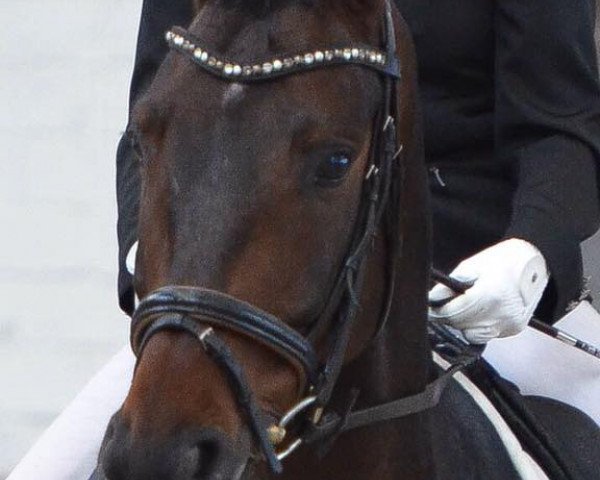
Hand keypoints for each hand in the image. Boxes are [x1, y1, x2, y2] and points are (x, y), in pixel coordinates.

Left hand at [429, 239, 548, 343]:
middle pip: (461, 326)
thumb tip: (433, 299)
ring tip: (465, 305)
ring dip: (463, 323)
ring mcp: (509, 324)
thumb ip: (449, 286)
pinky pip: (487, 334)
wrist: (536, 263)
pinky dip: (478, 325)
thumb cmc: (505, 260)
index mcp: (489, 296)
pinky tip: (481, 311)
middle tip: (445, 304)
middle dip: (449, 316)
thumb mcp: (471, 266)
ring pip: (472, 335)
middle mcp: (501, 315)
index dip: (437, 311)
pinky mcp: (513, 329)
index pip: (453, 314)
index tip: (431, 308)